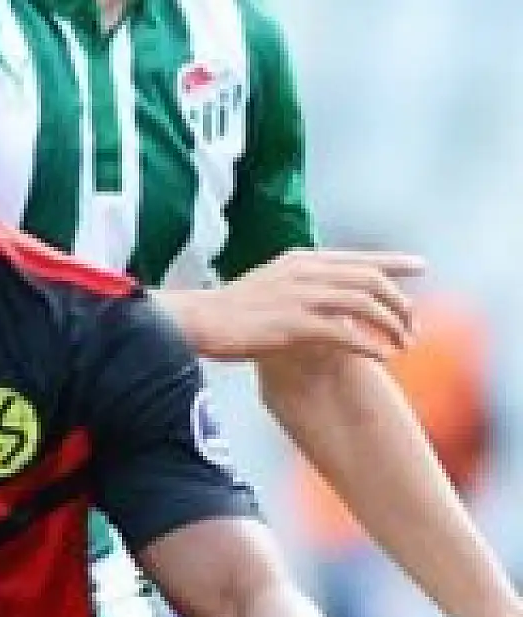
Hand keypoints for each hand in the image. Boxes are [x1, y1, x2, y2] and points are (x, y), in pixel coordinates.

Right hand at [162, 249, 425, 360]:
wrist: (199, 321)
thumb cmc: (229, 311)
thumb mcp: (269, 286)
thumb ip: (300, 287)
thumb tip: (330, 303)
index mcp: (300, 260)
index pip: (357, 257)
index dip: (393, 262)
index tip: (420, 267)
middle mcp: (304, 272)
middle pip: (370, 279)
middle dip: (398, 303)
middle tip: (412, 326)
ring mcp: (300, 296)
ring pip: (364, 303)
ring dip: (390, 324)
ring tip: (404, 344)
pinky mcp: (294, 324)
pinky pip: (345, 332)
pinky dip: (369, 344)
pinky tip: (382, 357)